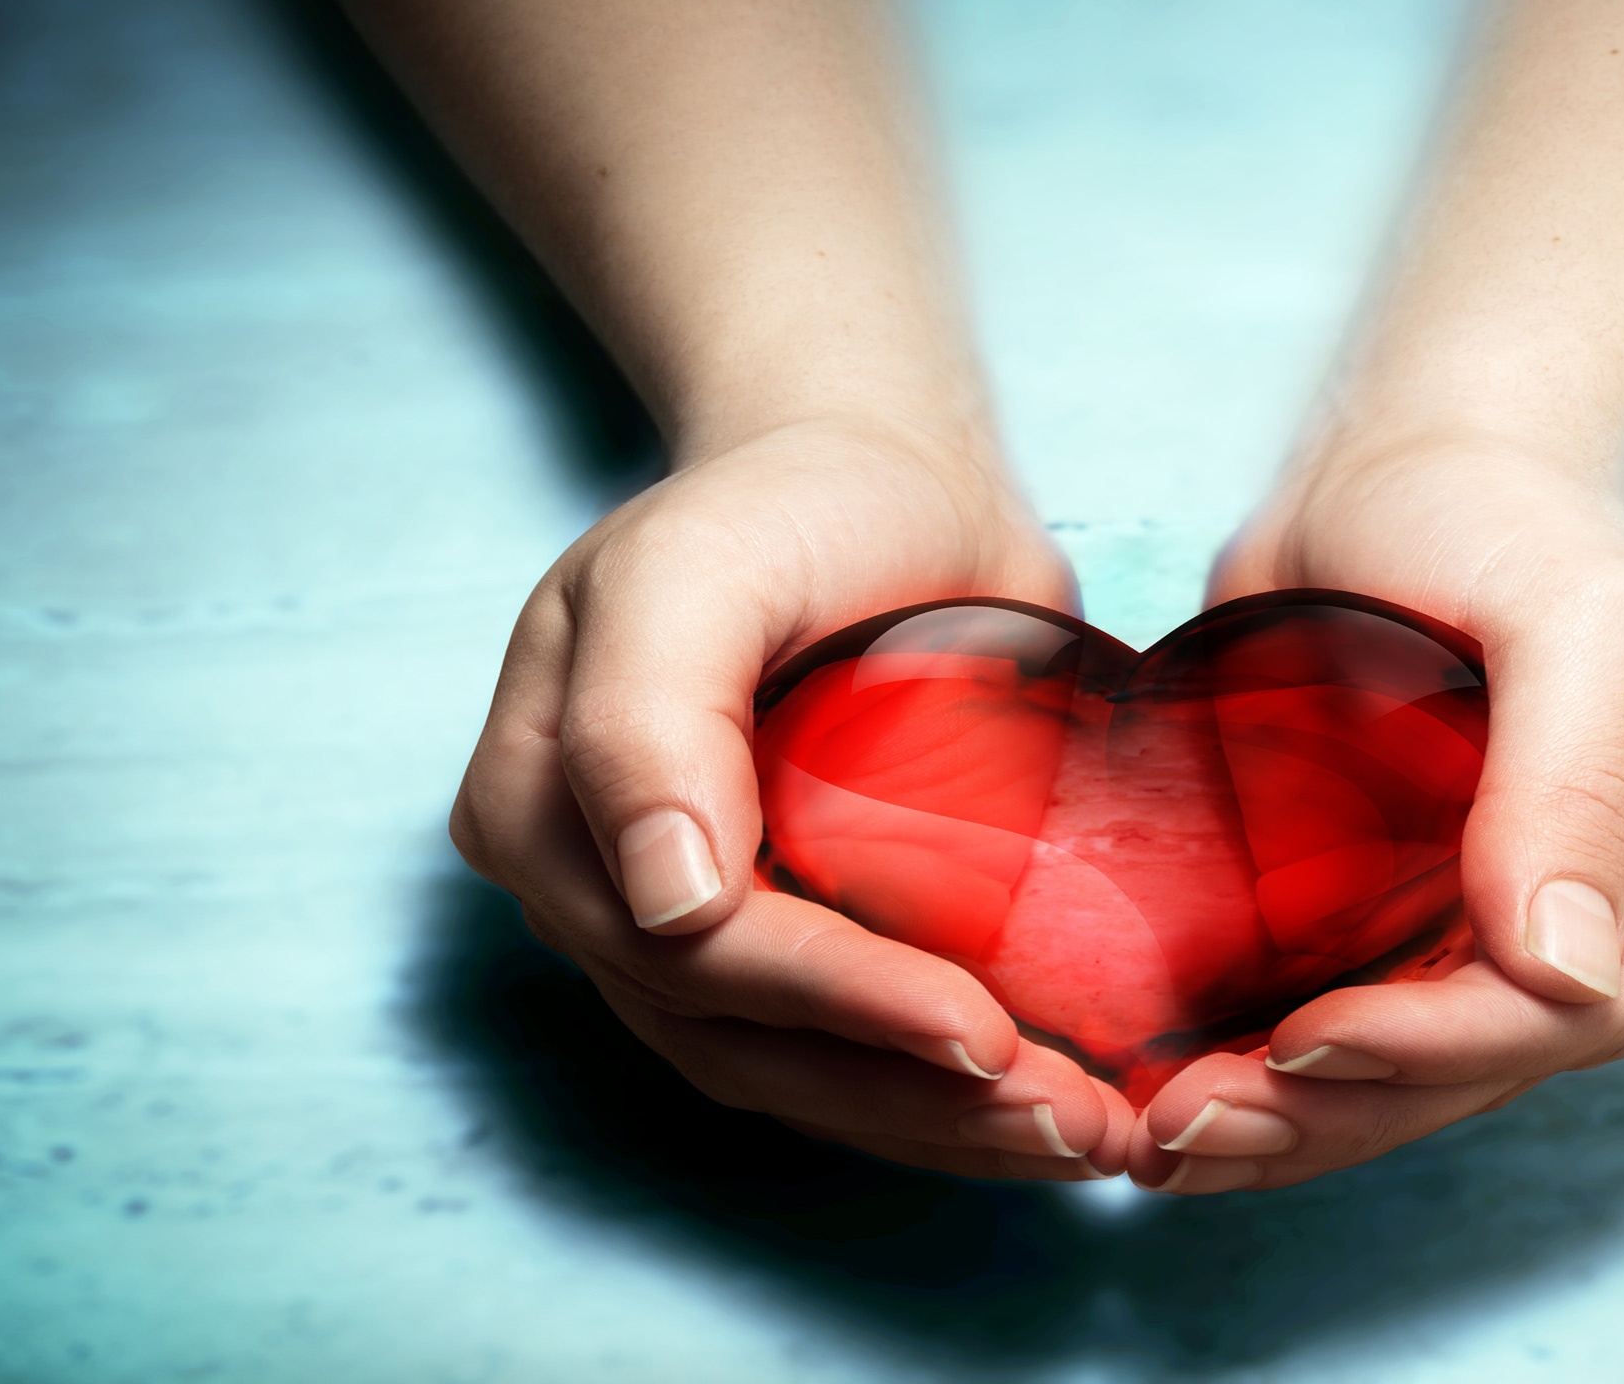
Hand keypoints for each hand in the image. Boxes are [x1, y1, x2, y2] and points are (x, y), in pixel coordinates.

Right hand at [451, 420, 1138, 1180]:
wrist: (880, 481)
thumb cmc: (797, 502)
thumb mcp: (702, 560)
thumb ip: (647, 711)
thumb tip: (665, 899)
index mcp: (543, 802)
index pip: (695, 948)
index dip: (841, 1003)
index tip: (985, 1037)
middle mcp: (596, 889)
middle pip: (747, 1037)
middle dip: (913, 1095)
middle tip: (1074, 1125)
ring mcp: (681, 931)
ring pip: (796, 1076)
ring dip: (938, 1126)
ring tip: (1081, 1141)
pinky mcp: (776, 946)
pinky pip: (837, 1059)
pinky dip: (938, 1101)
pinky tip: (1040, 1120)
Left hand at [1126, 436, 1623, 1191]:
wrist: (1397, 471)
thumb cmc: (1503, 512)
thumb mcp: (1576, 614)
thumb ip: (1577, 780)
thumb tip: (1562, 972)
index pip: (1602, 1005)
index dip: (1454, 1044)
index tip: (1309, 1042)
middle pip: (1503, 1062)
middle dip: (1351, 1110)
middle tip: (1190, 1125)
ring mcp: (1524, 935)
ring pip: (1423, 1077)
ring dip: (1296, 1126)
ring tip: (1163, 1141)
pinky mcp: (1422, 928)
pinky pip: (1363, 1034)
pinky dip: (1272, 1081)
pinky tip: (1178, 1101)